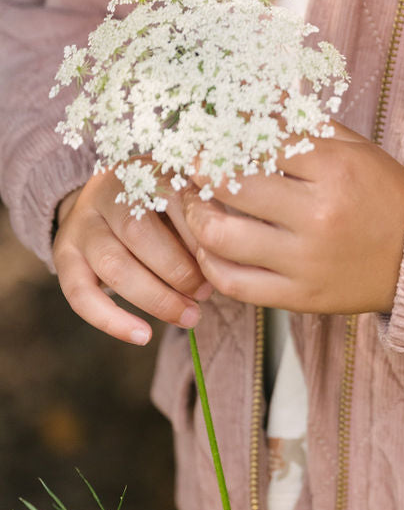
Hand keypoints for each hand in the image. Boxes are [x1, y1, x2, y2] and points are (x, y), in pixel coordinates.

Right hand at [53, 169, 211, 345]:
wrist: (104, 198)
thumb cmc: (163, 206)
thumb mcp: (186, 198)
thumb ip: (206, 220)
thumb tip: (232, 262)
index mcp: (147, 173)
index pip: (173, 201)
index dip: (200, 238)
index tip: (225, 263)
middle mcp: (108, 194)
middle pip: (139, 233)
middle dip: (178, 271)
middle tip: (206, 294)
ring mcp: (83, 226)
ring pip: (114, 265)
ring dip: (155, 298)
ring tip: (189, 317)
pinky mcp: (65, 256)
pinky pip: (80, 294)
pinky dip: (111, 320)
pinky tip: (142, 336)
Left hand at [180, 126, 403, 315]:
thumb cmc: (384, 196)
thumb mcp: (354, 150)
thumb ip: (303, 124)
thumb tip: (254, 96)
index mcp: (333, 171)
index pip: (256, 142)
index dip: (221, 134)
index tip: (205, 132)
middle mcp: (317, 216)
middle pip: (229, 185)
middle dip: (197, 169)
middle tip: (189, 165)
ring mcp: (306, 261)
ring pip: (220, 236)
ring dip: (195, 216)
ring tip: (195, 203)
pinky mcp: (299, 296)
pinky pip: (234, 283)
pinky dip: (210, 263)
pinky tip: (211, 246)